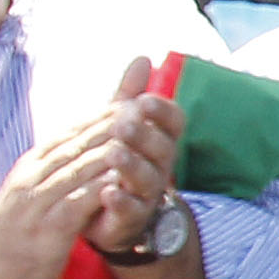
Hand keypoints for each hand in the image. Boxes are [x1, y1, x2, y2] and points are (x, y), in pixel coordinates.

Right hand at [0, 107, 136, 278]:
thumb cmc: (18, 227)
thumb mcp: (34, 190)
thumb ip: (59, 167)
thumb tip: (83, 143)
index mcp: (31, 165)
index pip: (70, 133)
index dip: (101, 116)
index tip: (131, 101)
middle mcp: (33, 176)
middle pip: (78, 144)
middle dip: (111, 125)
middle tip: (143, 108)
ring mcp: (38, 200)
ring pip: (79, 168)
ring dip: (111, 150)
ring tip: (141, 135)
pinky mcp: (49, 226)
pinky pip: (79, 201)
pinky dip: (100, 187)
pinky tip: (122, 179)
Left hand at [81, 77, 185, 252]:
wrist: (105, 214)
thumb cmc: (118, 165)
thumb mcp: (121, 126)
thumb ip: (130, 95)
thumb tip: (143, 58)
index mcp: (159, 142)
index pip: (173, 122)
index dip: (161, 111)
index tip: (143, 100)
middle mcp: (159, 167)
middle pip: (162, 149)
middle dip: (144, 135)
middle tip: (123, 124)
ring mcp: (147, 194)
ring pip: (148, 179)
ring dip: (133, 165)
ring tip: (114, 153)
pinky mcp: (131, 219)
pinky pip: (131, 211)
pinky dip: (121, 202)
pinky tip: (108, 192)